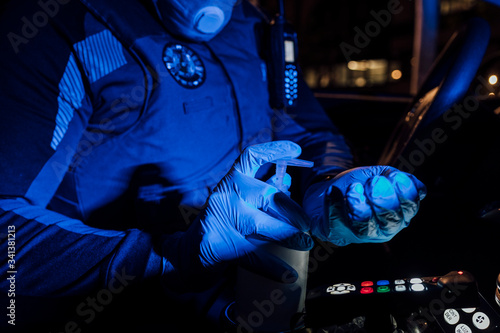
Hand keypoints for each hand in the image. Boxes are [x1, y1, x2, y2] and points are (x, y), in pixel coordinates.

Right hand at [161, 141, 312, 291]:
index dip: (274, 151)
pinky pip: (253, 255)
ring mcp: (221, 220)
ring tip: (305, 243)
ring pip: (261, 225)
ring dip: (287, 235)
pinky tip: (289, 274)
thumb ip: (260, 191)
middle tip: (307, 224)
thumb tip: (286, 182)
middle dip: (291, 210)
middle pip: (265, 195)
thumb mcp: (239, 202)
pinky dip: (273, 266)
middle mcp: (226, 195)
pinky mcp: (219, 245)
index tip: (296, 149)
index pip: (251, 157)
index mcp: (231, 181)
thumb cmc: (222, 223)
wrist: (187, 253)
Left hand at [303, 166, 425, 245]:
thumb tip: (412, 183)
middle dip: (382, 195)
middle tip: (372, 182)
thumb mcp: (380, 174)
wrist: (333, 191)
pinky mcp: (343, 233)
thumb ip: (395, 176)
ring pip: (366, 224)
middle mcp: (388, 226)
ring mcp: (366, 233)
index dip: (403, 187)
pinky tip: (333, 191)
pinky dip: (336, 204)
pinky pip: (339, 221)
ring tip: (352, 188)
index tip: (390, 175)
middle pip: (392, 216)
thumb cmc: (362, 184)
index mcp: (402, 211)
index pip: (410, 203)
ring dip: (359, 202)